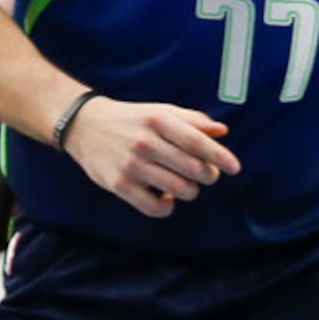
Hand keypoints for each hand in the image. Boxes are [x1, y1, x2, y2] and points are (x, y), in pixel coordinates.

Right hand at [60, 96, 239, 216]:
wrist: (83, 126)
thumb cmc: (130, 120)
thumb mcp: (159, 111)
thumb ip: (191, 120)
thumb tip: (222, 131)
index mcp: (158, 120)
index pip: (198, 142)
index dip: (220, 157)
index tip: (234, 168)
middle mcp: (145, 142)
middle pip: (193, 169)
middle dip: (207, 176)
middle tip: (206, 176)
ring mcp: (131, 165)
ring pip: (179, 189)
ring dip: (190, 191)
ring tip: (186, 185)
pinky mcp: (119, 185)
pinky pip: (155, 207)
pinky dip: (168, 206)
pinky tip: (166, 197)